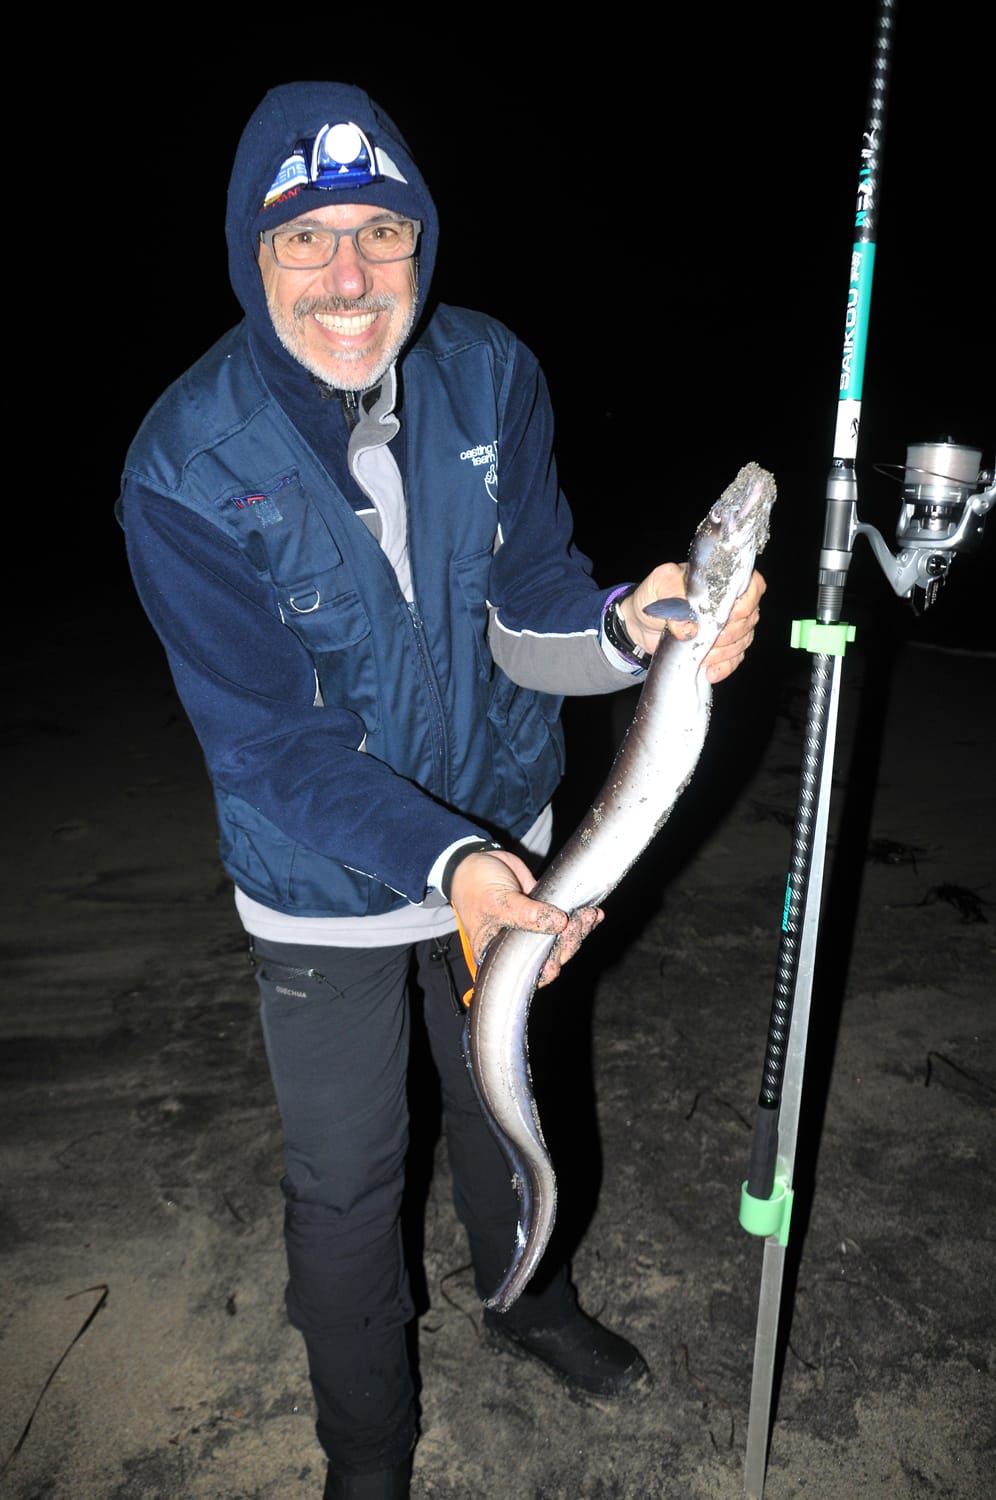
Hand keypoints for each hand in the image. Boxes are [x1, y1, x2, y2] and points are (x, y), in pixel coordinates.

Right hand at [450, 849, 602, 986]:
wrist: (476, 860)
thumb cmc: (475, 886)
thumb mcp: (498, 902)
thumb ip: (527, 915)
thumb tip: (558, 923)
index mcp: (498, 954)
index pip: (526, 972)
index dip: (543, 970)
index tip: (556, 961)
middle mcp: (517, 947)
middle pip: (549, 956)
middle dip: (567, 944)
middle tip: (576, 925)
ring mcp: (533, 929)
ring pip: (561, 939)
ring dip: (578, 930)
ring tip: (589, 916)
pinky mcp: (544, 912)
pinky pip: (565, 920)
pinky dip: (581, 918)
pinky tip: (594, 914)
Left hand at [617, 565, 766, 683]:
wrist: (640, 624)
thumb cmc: (653, 597)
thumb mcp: (658, 585)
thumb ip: (673, 596)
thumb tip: (689, 626)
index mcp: (720, 580)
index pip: (752, 585)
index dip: (747, 602)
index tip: (729, 615)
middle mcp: (729, 602)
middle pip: (750, 617)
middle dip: (730, 632)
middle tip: (707, 639)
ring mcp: (728, 626)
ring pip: (744, 640)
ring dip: (724, 652)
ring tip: (702, 655)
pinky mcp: (721, 648)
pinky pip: (734, 660)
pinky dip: (723, 667)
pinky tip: (709, 671)